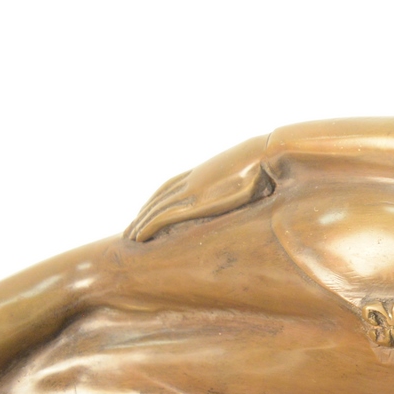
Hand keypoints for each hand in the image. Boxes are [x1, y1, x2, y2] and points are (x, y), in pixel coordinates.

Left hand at [126, 134, 272, 241]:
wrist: (263, 156)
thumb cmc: (262, 165)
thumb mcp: (245, 174)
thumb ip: (236, 183)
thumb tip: (252, 192)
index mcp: (200, 174)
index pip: (168, 188)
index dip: (155, 202)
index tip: (147, 214)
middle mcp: (190, 181)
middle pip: (157, 199)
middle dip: (142, 215)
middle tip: (131, 229)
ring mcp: (190, 190)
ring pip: (154, 209)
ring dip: (139, 223)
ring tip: (130, 236)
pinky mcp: (194, 202)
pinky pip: (162, 217)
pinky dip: (147, 226)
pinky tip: (139, 237)